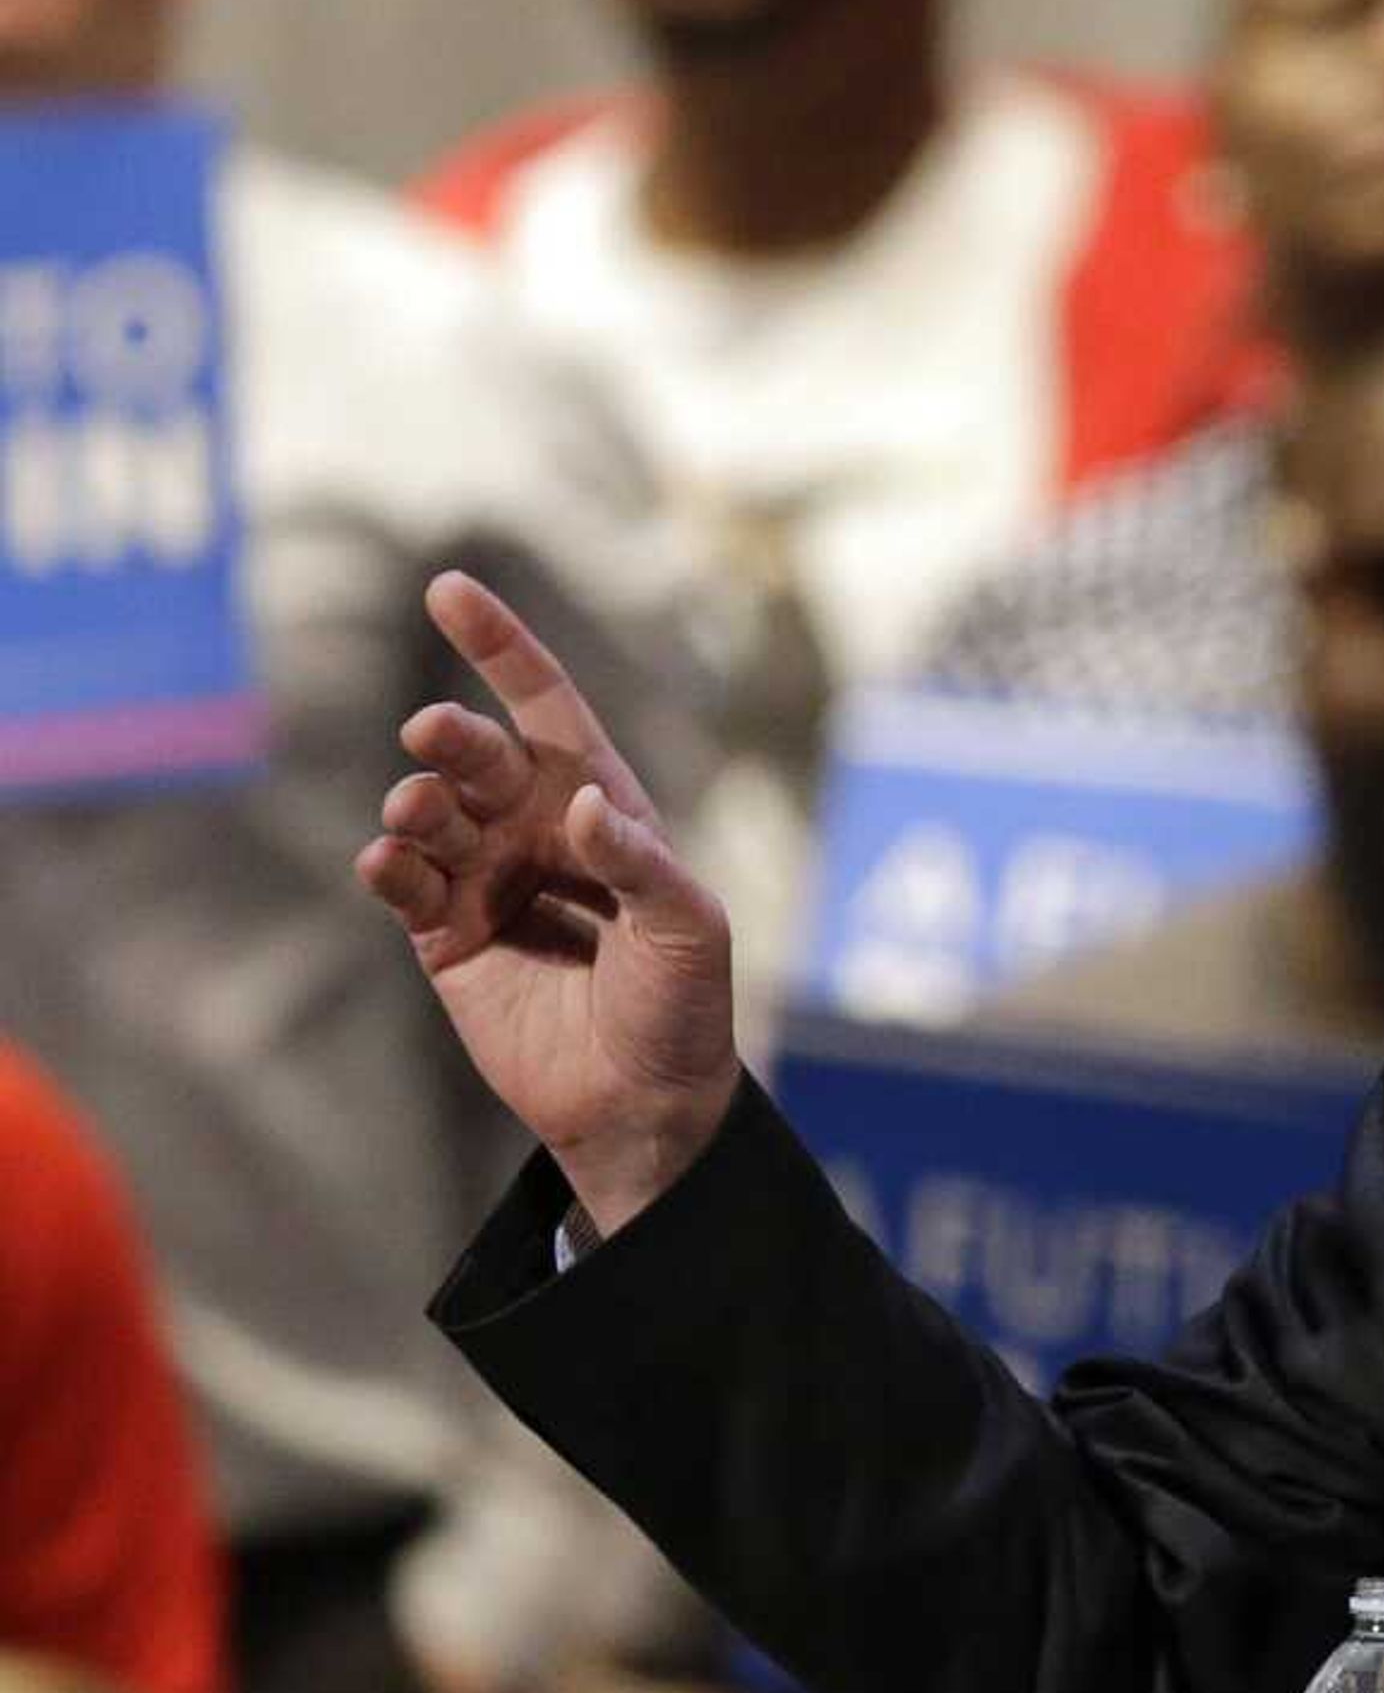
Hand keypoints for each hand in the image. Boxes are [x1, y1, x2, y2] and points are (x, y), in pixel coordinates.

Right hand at [353, 573, 740, 1233]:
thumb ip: (638, 863)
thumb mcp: (687, 930)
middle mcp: (537, 831)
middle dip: (454, 739)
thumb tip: (577, 805)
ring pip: (431, 813)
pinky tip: (386, 862)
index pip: (545, 708)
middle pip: (479, 757)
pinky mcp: (445, 937)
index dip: (501, 647)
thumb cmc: (683, 1008)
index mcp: (603, 807)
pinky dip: (389, 866)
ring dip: (417, 803)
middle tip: (436, 738)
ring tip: (415, 813)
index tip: (446, 589)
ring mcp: (487, 880)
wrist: (645, 1104)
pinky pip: (404, 884)